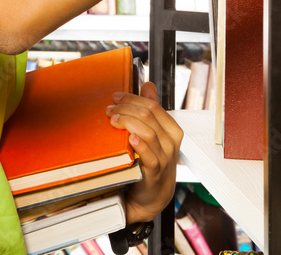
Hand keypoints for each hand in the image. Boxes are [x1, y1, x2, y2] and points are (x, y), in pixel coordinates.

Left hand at [107, 81, 182, 223]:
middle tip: (109, 110)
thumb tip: (148, 85)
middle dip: (125, 108)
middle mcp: (171, 142)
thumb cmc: (152, 162)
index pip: (153, 106)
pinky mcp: (155, 173)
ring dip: (127, 122)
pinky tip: (129, 138)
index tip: (115, 97)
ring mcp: (164, 157)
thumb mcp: (154, 133)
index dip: (132, 98)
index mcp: (172, 130)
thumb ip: (152, 110)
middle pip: (148, 115)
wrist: (152, 196)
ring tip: (113, 121)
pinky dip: (139, 144)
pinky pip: (149, 155)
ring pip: (148, 131)